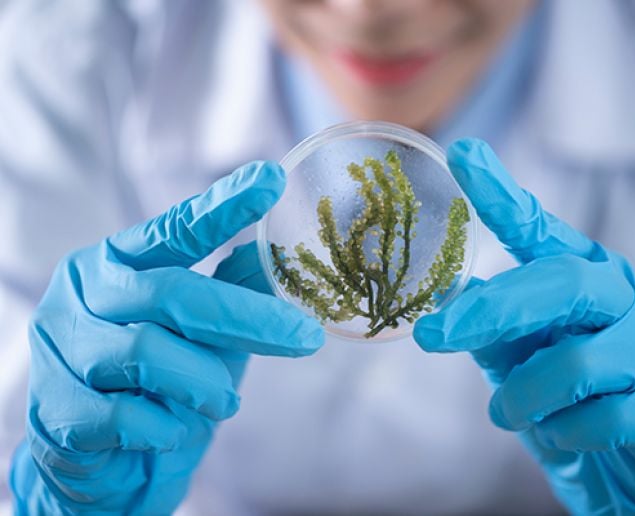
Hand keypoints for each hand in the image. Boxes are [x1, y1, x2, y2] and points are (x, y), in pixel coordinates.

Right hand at [10, 162, 323, 513]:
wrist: (105, 463)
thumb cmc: (158, 383)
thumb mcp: (202, 333)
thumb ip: (230, 291)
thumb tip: (276, 252)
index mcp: (116, 263)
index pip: (174, 229)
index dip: (223, 206)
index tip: (272, 179)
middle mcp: (83, 294)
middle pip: (173, 292)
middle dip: (248, 318)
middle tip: (306, 337)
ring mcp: (62, 349)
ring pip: (148, 352)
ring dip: (205, 382)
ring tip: (225, 401)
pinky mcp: (58, 409)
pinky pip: (128, 413)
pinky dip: (168, 425)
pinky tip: (173, 429)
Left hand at [414, 139, 634, 513]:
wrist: (633, 473)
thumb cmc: (570, 402)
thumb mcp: (521, 359)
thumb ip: (493, 327)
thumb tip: (448, 292)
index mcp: (584, 278)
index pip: (540, 229)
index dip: (500, 194)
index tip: (462, 154)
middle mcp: (625, 300)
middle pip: (561, 283)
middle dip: (491, 312)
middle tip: (432, 337)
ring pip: (579, 363)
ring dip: (526, 396)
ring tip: (508, 414)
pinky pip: (606, 419)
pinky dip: (565, 434)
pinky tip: (561, 436)